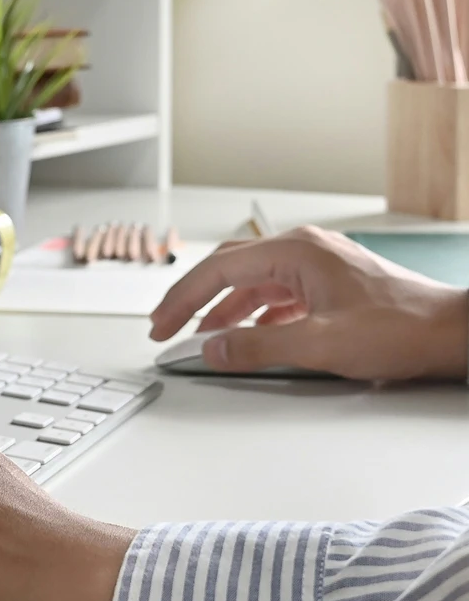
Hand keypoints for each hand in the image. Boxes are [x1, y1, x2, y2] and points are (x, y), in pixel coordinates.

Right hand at [150, 226, 468, 380]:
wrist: (449, 332)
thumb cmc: (400, 327)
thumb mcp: (319, 342)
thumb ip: (258, 346)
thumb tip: (212, 348)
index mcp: (296, 252)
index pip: (218, 271)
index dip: (181, 300)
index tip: (160, 326)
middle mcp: (303, 252)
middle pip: (228, 270)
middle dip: (193, 300)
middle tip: (166, 326)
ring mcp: (315, 268)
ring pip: (250, 284)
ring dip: (220, 310)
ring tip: (198, 336)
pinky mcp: (326, 286)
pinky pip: (273, 296)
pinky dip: (250, 315)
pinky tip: (245, 335)